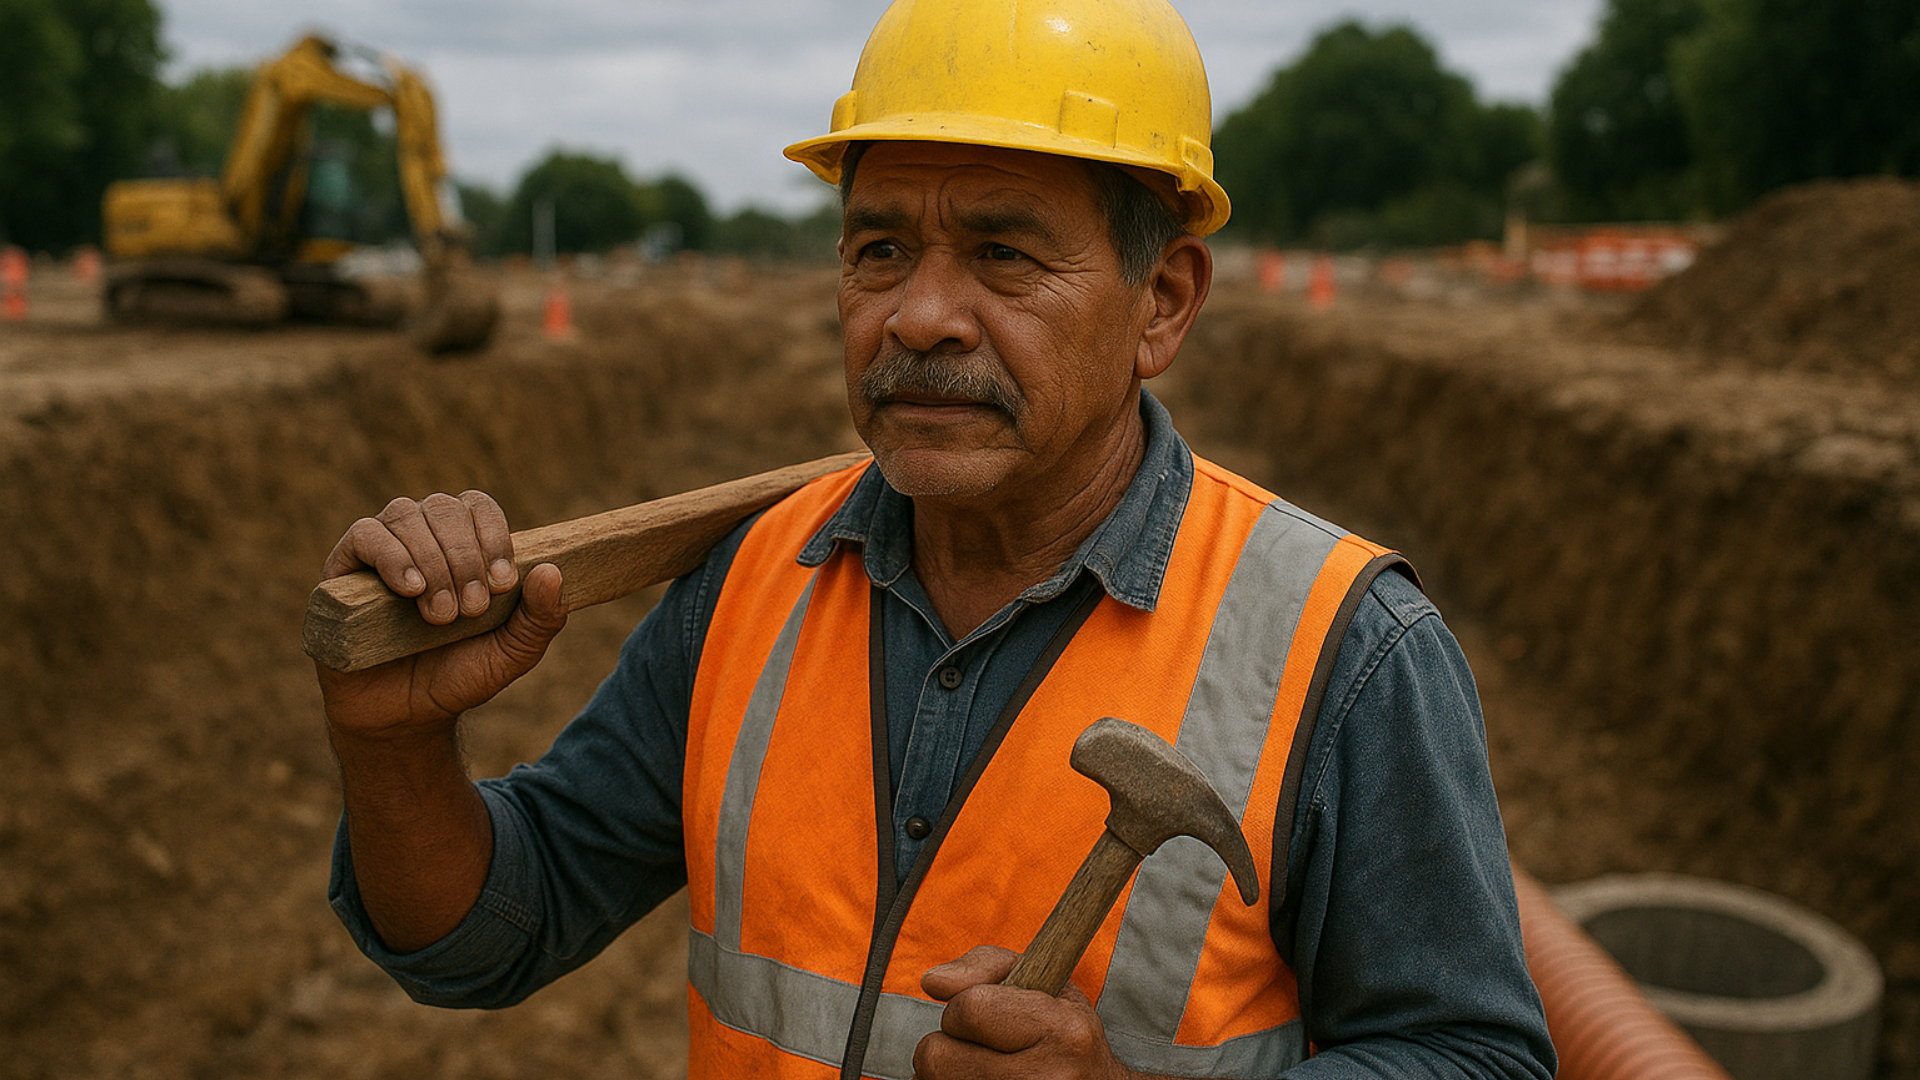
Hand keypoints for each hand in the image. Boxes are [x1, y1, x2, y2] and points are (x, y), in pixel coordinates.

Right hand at [315, 491, 566, 739]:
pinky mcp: (341, 570)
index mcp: (462, 544)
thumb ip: (541, 618)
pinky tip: (410, 590)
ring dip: (433, 561)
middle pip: (445, 508)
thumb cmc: (458, 675)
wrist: (404, 716)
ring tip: (441, 614)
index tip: (504, 584)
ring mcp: (380, 549)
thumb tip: (552, 571)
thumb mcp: (512, 653)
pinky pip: (364, 535)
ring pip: (406, 515)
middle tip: (471, 609)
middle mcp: (420, 536)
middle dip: (465, 557)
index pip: (478, 507)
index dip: (494, 536)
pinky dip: (391, 556)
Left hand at [913, 946, 1139, 1079]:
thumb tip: (934, 982)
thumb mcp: (1044, 986)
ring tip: (979, 1069)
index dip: (960, 1010)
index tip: (979, 1018)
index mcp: (1062, 1032)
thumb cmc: (1063, 1035)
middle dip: (947, 1046)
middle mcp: (1047, 1079)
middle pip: (937, 1057)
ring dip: (946, 1073)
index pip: (969, 1009)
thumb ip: (985, 967)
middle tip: (976, 1049)